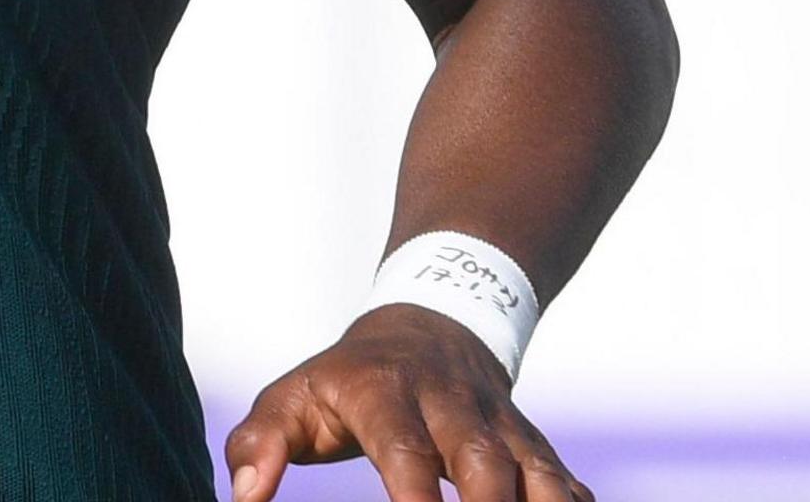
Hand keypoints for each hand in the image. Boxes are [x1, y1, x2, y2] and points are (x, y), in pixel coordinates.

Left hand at [225, 305, 588, 501]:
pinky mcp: (533, 445)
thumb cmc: (347, 378)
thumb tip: (244, 496)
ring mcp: (500, 426)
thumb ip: (260, 442)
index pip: (403, 448)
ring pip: (537, 470)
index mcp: (386, 393)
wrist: (429, 324)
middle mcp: (452, 407)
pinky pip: (565, 480)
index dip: (413, 494)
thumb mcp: (292, 396)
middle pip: (484, 462)